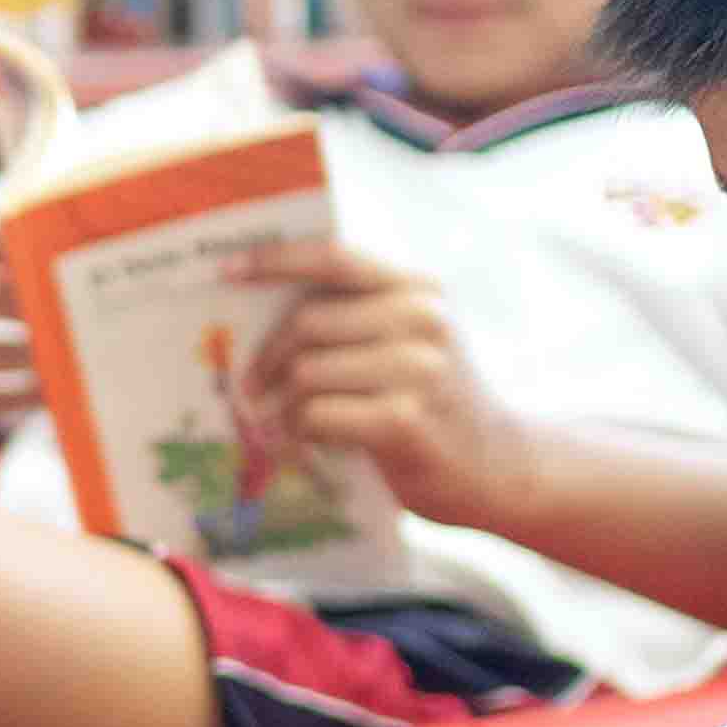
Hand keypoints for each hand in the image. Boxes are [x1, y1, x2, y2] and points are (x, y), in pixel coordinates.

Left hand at [227, 243, 545, 528]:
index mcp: (420, 290)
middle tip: (249, 387)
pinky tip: (306, 444)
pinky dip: (299, 433)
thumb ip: (360, 319)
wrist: (501, 466)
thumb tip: (265, 314)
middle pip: (307, 322)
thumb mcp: (415, 344)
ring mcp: (418, 370)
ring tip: (283, 423)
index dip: (274, 261)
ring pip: (306, 373)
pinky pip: (318, 416)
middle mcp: (424, 320)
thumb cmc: (439, 403)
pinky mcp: (405, 421)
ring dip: (282, 405)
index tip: (225, 270)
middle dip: (266, 358)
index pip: (334, 259)